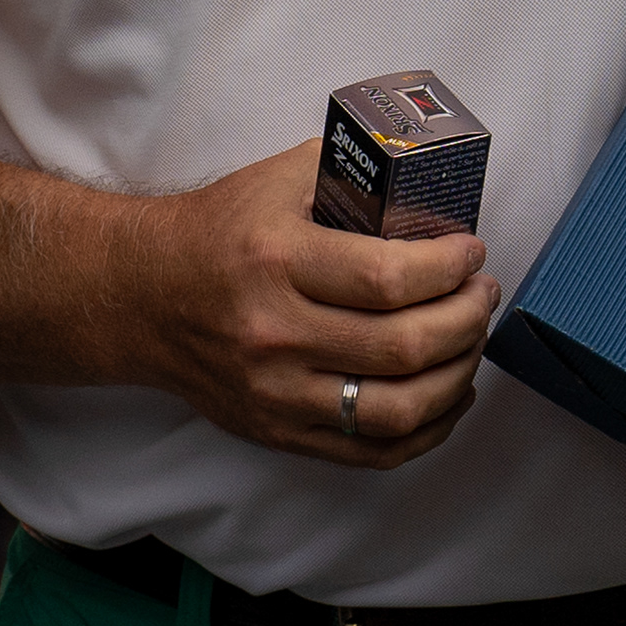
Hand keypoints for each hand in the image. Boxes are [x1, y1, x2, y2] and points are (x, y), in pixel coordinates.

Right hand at [107, 139, 499, 470]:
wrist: (142, 296)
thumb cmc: (216, 232)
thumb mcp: (275, 180)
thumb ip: (348, 174)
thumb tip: (427, 180)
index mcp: (276, 261)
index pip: (388, 279)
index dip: (448, 269)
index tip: (471, 253)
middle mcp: (275, 333)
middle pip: (403, 346)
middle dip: (466, 319)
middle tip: (483, 293)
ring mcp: (276, 393)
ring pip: (398, 409)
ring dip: (457, 377)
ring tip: (472, 342)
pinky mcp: (279, 432)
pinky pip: (373, 451)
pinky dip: (428, 430)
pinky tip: (448, 396)